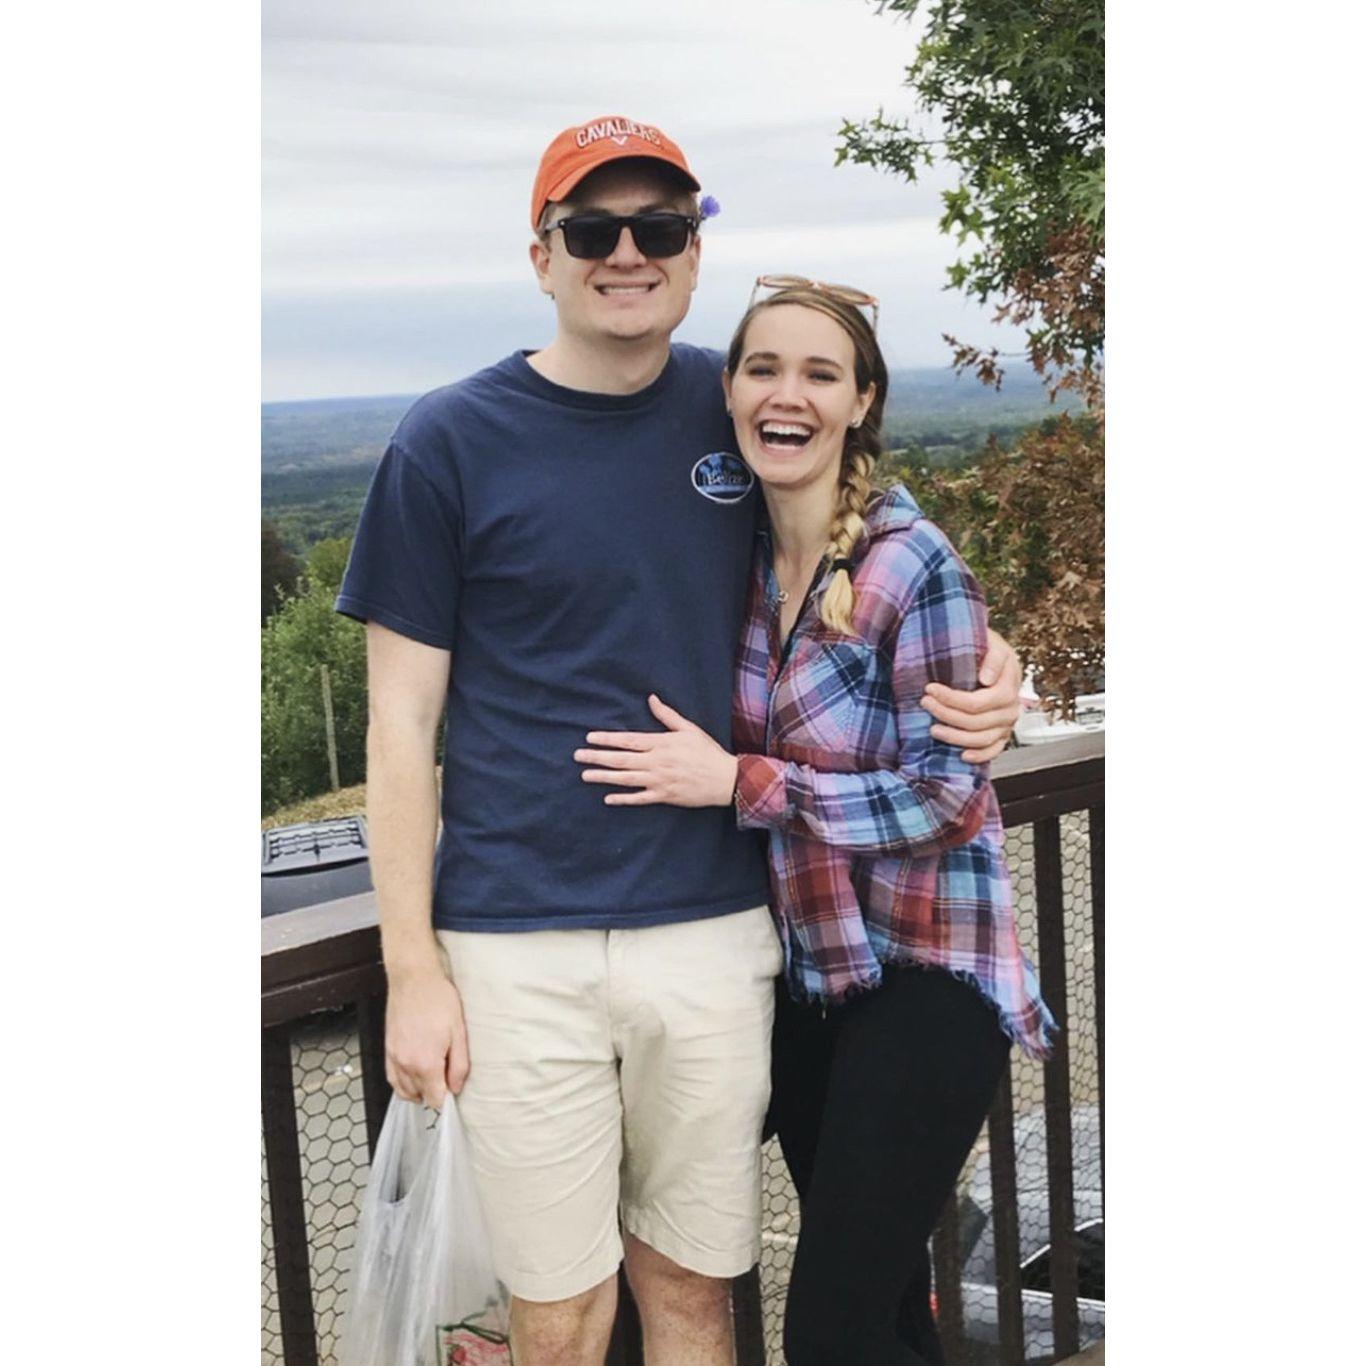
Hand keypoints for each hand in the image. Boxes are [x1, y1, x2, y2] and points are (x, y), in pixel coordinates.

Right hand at [384, 965, 469, 1109]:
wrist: (414, 978)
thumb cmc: (438, 1000)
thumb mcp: (459, 1032)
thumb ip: (459, 1065)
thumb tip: (456, 1088)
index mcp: (426, 1063)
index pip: (435, 1099)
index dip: (447, 1098)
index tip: (454, 1089)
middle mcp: (406, 1064)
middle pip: (420, 1097)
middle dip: (434, 1092)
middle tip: (447, 1077)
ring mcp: (393, 1057)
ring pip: (404, 1091)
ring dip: (419, 1090)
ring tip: (433, 1076)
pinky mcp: (387, 1049)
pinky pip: (392, 1078)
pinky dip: (403, 1083)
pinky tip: (414, 1075)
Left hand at [575, 694, 738, 807]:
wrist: (726, 779)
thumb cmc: (707, 751)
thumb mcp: (689, 729)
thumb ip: (667, 715)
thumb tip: (651, 699)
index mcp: (662, 744)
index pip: (628, 740)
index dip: (607, 739)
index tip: (589, 738)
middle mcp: (657, 762)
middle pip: (622, 760)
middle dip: (597, 757)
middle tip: (577, 756)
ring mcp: (660, 781)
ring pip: (626, 779)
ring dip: (604, 777)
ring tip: (585, 775)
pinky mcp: (665, 796)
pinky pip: (640, 799)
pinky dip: (624, 799)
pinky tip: (608, 798)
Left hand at [921, 627, 1022, 763]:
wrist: (994, 656)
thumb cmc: (987, 648)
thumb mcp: (991, 643)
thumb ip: (992, 658)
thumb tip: (987, 678)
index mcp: (1008, 686)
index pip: (977, 702)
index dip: (951, 699)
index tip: (929, 689)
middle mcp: (1011, 708)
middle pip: (976, 722)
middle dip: (946, 715)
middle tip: (925, 703)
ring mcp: (1007, 723)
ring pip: (982, 738)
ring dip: (955, 737)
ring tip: (933, 729)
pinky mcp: (1003, 734)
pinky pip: (994, 750)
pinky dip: (980, 755)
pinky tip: (962, 755)